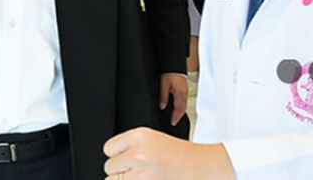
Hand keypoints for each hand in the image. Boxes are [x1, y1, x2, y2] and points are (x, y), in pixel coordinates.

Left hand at [104, 127, 234, 179]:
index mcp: (140, 136)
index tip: (125, 159)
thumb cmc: (181, 154)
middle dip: (120, 171)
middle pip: (109, 167)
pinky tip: (147, 179)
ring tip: (142, 177)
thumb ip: (131, 145)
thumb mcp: (153, 139)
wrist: (204, 166)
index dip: (116, 155)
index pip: (108, 148)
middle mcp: (139, 153)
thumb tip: (112, 158)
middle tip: (137, 171)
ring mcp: (143, 174)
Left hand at [160, 73, 188, 125]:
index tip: (173, 122)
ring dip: (181, 111)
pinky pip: (185, 100)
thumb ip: (163, 96)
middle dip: (179, 116)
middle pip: (183, 108)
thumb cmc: (169, 72)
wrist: (175, 64)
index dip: (176, 117)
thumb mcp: (164, 84)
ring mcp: (186, 90)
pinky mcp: (185, 88)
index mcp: (180, 93)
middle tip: (174, 122)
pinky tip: (178, 106)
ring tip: (176, 116)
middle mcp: (184, 93)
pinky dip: (182, 105)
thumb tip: (162, 106)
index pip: (179, 108)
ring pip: (185, 104)